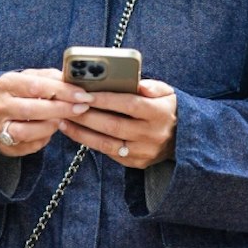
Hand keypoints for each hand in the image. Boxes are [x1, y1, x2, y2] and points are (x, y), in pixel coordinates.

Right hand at [0, 69, 73, 157]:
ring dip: (50, 127)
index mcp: (7, 83)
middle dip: (61, 109)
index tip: (83, 95)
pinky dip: (44, 139)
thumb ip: (52, 78)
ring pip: (26, 131)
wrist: (0, 114)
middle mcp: (0, 105)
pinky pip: (29, 146)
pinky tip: (50, 131)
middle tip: (81, 108)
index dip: (63, 91)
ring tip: (62, 121)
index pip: (36, 86)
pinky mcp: (6, 144)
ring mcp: (0, 127)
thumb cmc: (23, 94)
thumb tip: (74, 79)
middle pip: (31, 109)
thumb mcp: (34, 79)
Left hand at [57, 78, 177, 169]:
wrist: (184, 138)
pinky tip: (75, 132)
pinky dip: (89, 142)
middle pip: (113, 125)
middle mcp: (152, 134)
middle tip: (65, 106)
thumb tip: (139, 84)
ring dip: (81, 132)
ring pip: (106, 143)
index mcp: (159, 113)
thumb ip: (153, 86)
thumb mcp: (168, 93)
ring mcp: (144, 151)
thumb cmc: (167, 110)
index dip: (104, 99)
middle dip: (85, 116)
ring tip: (62, 121)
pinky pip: (109, 152)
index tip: (83, 93)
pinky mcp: (137, 163)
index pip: (128, 104)